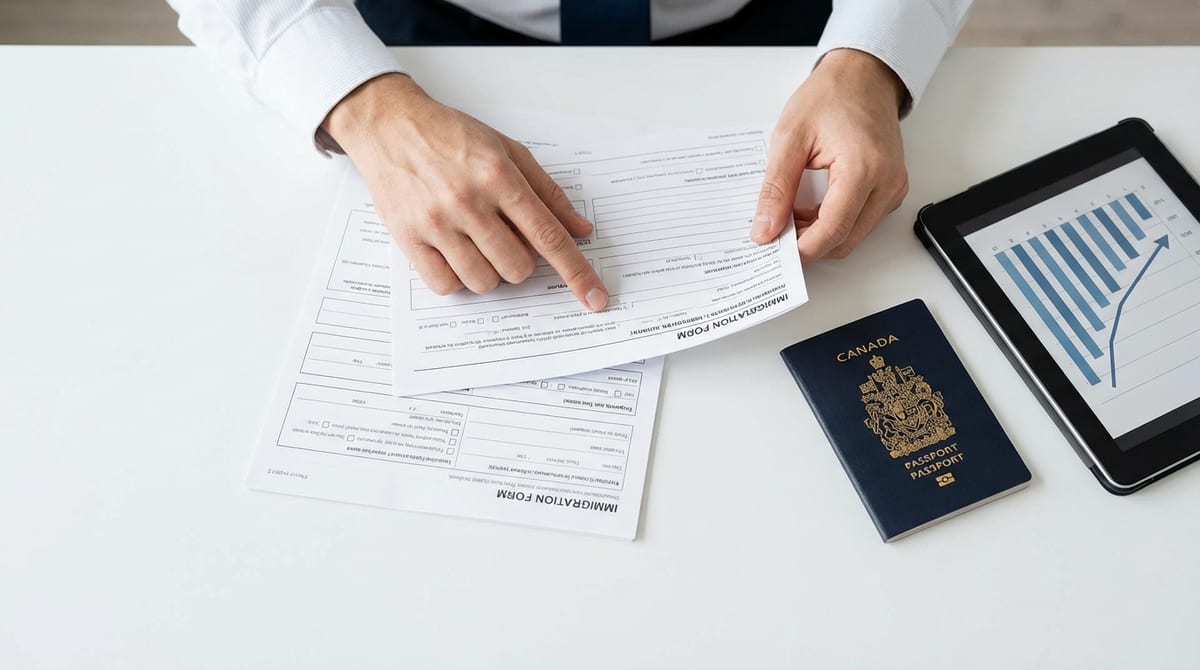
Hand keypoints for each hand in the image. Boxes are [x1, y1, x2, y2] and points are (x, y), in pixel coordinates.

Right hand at [322, 74, 608, 310]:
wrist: (389, 125)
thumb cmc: (452, 136)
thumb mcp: (508, 150)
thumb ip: (548, 193)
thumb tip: (581, 230)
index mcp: (499, 177)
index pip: (548, 236)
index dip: (577, 272)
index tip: (595, 299)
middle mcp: (468, 201)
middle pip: (518, 268)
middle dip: (520, 260)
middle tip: (502, 235)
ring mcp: (436, 222)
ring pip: (483, 282)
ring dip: (488, 270)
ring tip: (474, 240)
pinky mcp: (407, 238)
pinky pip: (446, 285)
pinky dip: (455, 278)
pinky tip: (452, 251)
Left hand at [751, 49, 909, 259]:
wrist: (862, 75)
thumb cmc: (830, 96)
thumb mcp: (789, 138)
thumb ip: (776, 189)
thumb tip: (765, 229)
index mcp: (864, 169)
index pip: (832, 230)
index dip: (801, 249)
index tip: (774, 253)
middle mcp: (887, 183)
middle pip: (845, 240)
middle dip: (809, 244)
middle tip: (776, 232)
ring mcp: (894, 188)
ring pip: (853, 235)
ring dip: (820, 234)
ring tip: (790, 215)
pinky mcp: (891, 189)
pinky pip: (861, 222)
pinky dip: (834, 223)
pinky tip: (810, 208)